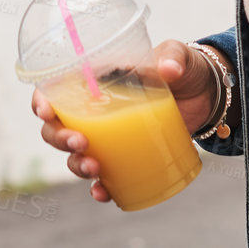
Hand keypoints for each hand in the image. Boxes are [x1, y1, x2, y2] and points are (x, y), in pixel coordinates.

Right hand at [28, 39, 218, 204]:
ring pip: (74, 154)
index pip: (55, 89)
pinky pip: (104, 177)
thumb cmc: (183, 68)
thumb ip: (173, 58)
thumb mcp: (177, 55)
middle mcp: (94, 110)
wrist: (206, 96)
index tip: (45, 111)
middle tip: (79, 143)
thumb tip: (168, 71)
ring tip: (94, 168)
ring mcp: (108, 136)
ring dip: (75, 164)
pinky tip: (103, 193)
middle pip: (56, 126)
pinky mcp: (125, 156)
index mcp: (96, 79)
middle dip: (58, 138)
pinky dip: (100, 188)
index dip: (41, 100)